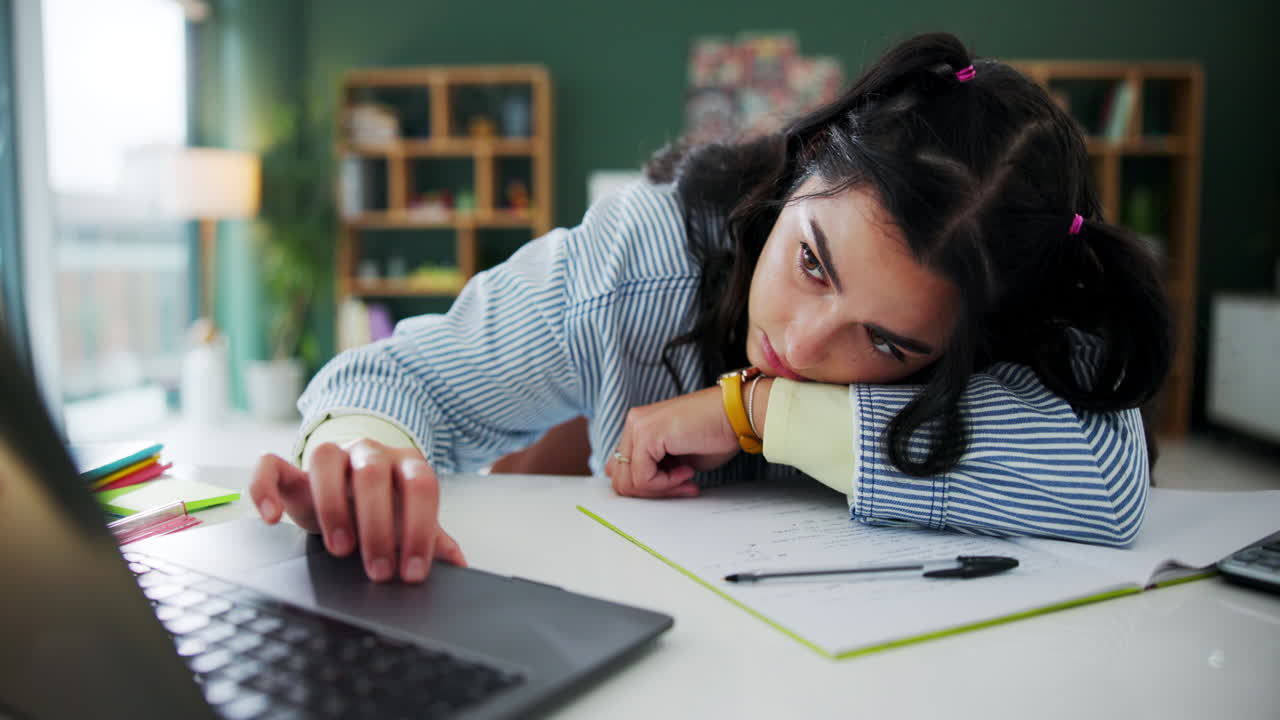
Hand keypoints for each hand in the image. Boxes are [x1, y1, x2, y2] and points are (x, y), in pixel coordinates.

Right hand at [249, 439, 465, 583]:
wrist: (348, 480)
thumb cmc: (383, 505)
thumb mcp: (407, 520)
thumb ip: (431, 538)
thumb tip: (459, 565)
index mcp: (405, 463)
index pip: (420, 486)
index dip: (419, 529)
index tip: (412, 572)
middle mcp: (369, 452)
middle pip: (373, 473)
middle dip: (378, 525)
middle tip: (378, 569)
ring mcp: (329, 455)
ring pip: (324, 458)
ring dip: (332, 505)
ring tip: (340, 549)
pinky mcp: (290, 467)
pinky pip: (270, 464)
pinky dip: (264, 487)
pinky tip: (270, 517)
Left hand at [604, 386, 739, 498]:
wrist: (736, 414)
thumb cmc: (716, 433)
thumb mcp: (678, 459)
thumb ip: (657, 469)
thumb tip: (641, 488)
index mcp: (639, 426)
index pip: (623, 469)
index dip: (649, 487)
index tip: (678, 486)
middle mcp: (634, 423)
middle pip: (621, 478)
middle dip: (653, 492)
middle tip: (683, 487)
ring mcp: (637, 427)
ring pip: (628, 481)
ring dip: (660, 489)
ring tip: (687, 478)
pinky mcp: (645, 434)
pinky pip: (643, 477)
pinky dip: (665, 483)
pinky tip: (687, 471)